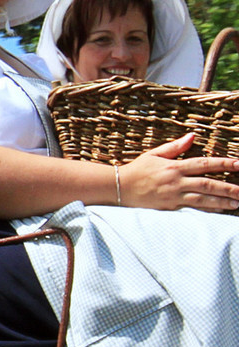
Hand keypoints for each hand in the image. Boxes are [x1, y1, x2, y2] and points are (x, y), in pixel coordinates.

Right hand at [121, 133, 238, 211]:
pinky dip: (208, 210)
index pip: (204, 163)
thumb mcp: (155, 154)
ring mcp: (173, 196)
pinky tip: (220, 210)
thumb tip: (193, 136)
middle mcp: (176, 182)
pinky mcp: (169, 207)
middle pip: (208, 184)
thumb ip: (175, 147)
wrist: (118, 187)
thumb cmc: (137, 170)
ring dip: (222, 201)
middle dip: (229, 187)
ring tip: (238, 202)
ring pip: (203, 199)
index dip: (224, 163)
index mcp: (174, 167)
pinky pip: (193, 209)